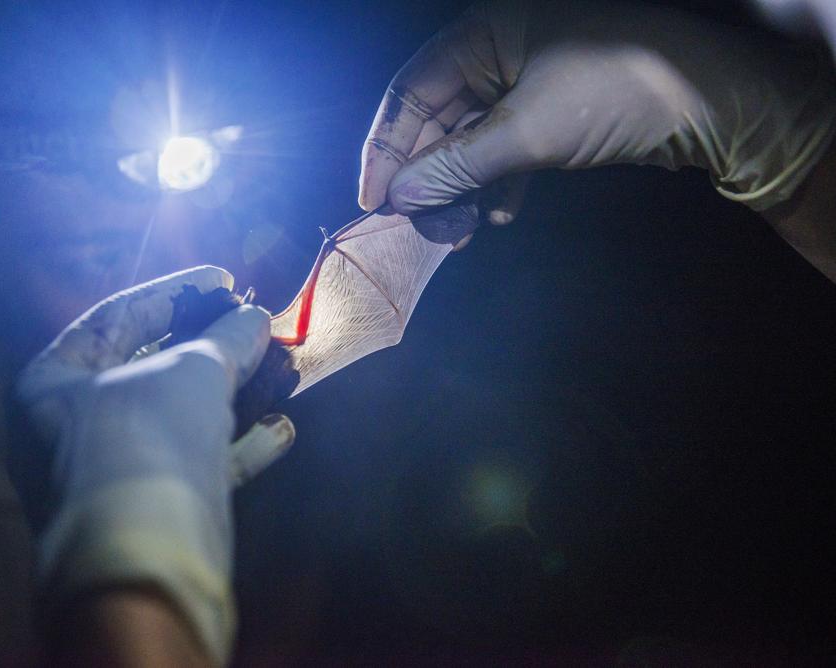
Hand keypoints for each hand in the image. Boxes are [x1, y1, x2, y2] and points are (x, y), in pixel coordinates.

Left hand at [15, 265, 294, 664]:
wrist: (147, 547)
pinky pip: (199, 462)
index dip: (174, 291)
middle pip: (152, 366)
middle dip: (211, 344)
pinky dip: (239, 444)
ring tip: (280, 367)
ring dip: (234, 392)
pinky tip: (281, 428)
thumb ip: (226, 336)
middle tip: (253, 319)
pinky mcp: (155, 505)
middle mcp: (75, 424)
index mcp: (53, 382)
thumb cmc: (147, 433)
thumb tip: (255, 317)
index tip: (223, 278)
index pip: (116, 317)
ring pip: (182, 415)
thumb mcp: (190, 367)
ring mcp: (116, 468)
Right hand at [359, 0, 835, 217]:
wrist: (712, 103)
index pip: (411, 92)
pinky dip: (496, 184)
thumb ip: (457, 166)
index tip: (373, 201)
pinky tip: (497, 216)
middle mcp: (495, 52)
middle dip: (428, 178)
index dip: (387, 149)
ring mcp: (523, 82)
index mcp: (481, 34)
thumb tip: (398, 197)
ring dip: (460, 189)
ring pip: (469, 141)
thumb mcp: (528, 131)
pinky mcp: (548, 112)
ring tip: (459, 232)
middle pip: (437, 120)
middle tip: (422, 227)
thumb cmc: (615, 93)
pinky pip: (503, 149)